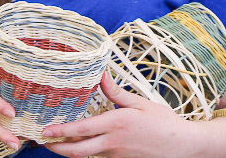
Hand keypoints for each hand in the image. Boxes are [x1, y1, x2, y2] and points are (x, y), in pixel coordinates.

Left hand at [43, 73, 194, 157]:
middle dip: (56, 148)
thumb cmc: (164, 123)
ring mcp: (116, 155)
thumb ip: (117, 92)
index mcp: (116, 124)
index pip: (82, 130)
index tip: (45, 131)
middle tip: (43, 141)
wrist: (182, 146)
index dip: (61, 132)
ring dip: (70, 149)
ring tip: (58, 140)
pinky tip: (82, 143)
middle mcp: (113, 142)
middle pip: (77, 151)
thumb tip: (101, 76)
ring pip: (86, 155)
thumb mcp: (141, 103)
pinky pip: (99, 157)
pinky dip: (87, 151)